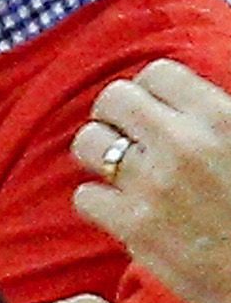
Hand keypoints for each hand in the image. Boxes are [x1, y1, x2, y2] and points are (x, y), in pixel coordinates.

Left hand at [75, 60, 230, 302]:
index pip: (158, 74)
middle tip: (131, 137)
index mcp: (222, 117)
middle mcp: (183, 144)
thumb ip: (222, 117)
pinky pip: (85, 197)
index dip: (153, 93)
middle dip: (117, 117)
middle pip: (112, 100)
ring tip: (120, 169)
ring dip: (100, 154)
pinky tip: (122, 209)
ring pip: (89, 143)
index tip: (159, 112)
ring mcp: (154, 185)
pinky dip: (99, 202)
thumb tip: (194, 102)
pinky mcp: (135, 228)